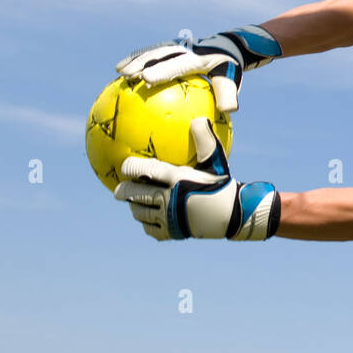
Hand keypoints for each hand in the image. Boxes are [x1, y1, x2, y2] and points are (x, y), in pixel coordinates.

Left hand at [113, 117, 280, 240]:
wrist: (236, 214)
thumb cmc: (224, 184)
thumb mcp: (217, 160)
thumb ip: (205, 140)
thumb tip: (197, 118)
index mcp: (178, 179)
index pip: (146, 172)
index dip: (131, 168)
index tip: (124, 165)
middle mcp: (170, 199)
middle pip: (137, 196)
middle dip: (124, 192)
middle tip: (117, 190)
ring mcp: (170, 219)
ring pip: (142, 214)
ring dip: (136, 208)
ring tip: (133, 203)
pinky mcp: (174, 233)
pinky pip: (153, 230)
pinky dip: (148, 225)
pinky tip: (148, 221)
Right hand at [115, 26, 282, 111]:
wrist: (227, 46)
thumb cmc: (228, 68)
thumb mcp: (231, 79)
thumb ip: (228, 94)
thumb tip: (228, 111)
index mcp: (197, 58)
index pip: (177, 64)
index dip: (162, 71)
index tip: (146, 79)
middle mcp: (185, 48)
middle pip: (160, 54)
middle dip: (142, 63)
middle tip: (125, 74)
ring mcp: (176, 45)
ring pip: (153, 51)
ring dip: (136, 59)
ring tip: (119, 71)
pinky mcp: (171, 46)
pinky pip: (152, 53)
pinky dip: (138, 59)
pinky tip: (125, 71)